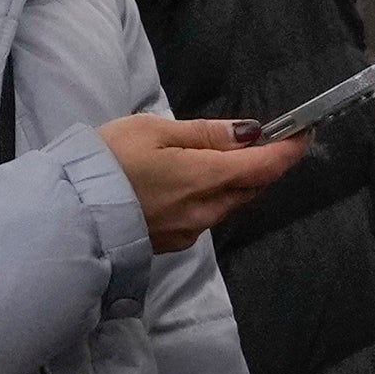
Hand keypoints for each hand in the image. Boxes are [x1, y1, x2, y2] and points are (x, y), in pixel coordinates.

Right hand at [103, 112, 303, 248]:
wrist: (71, 212)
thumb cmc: (108, 162)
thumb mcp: (155, 131)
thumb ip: (205, 134)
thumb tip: (248, 134)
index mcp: (206, 178)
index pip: (265, 167)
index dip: (289, 150)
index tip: (304, 134)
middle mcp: (207, 210)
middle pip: (250, 187)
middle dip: (262, 165)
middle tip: (260, 140)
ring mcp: (190, 230)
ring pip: (229, 203)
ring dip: (235, 182)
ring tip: (220, 158)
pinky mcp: (174, 242)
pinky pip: (206, 216)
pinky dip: (210, 197)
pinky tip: (190, 183)